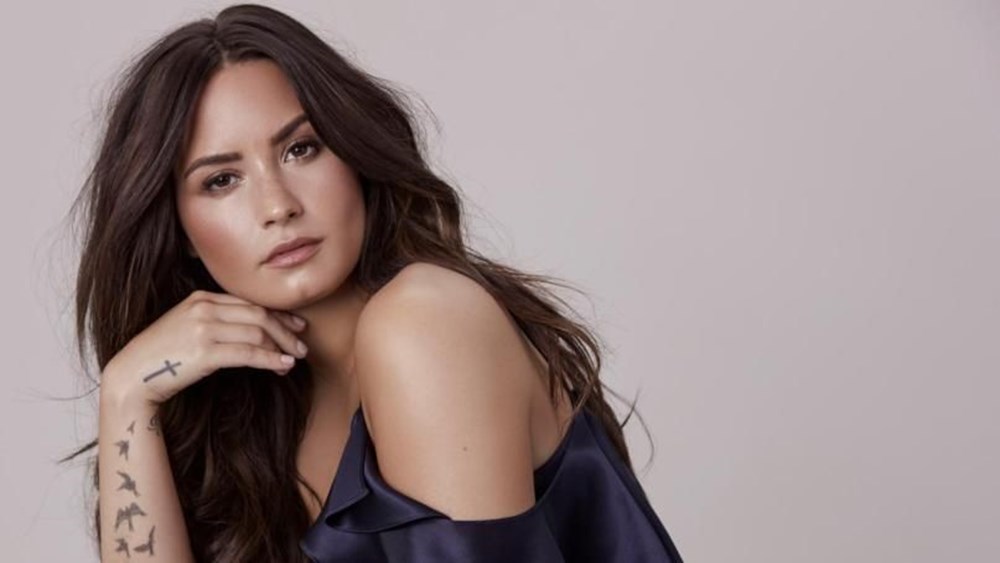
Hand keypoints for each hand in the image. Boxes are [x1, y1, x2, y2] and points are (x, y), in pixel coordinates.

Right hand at [101, 289, 308, 407]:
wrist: (132, 376)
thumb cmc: (162, 357)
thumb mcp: (188, 327)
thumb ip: (216, 321)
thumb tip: (254, 330)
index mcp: (201, 298)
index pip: (250, 303)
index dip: (278, 314)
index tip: (296, 325)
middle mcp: (204, 308)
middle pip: (259, 314)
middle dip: (285, 330)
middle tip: (302, 345)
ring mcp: (203, 329)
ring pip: (257, 332)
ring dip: (281, 347)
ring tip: (294, 359)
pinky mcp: (204, 352)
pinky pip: (248, 353)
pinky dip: (271, 359)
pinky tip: (283, 366)